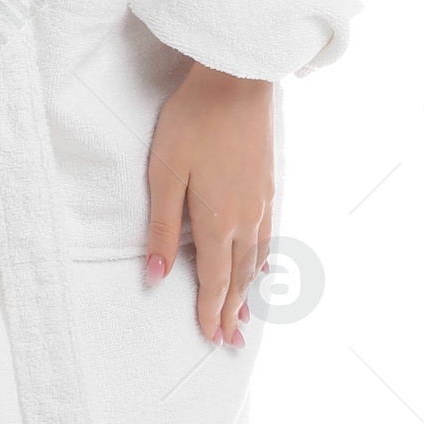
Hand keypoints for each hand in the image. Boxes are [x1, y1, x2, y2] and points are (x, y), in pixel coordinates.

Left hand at [145, 62, 273, 345]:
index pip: (215, 279)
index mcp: (218, 221)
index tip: (210, 336)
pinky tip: (264, 265)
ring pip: (258, 259)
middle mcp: (246, 218)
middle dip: (233, 311)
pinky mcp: (268, 183)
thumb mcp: (164, 174)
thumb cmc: (193, 122)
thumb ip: (161, 227)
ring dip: (251, 291)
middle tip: (232, 342)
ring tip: (248, 316)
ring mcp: (262, 201)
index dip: (210, 309)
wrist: (237, 80)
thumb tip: (154, 275)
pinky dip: (264, 260)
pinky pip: (268, 236)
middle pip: (240, 276)